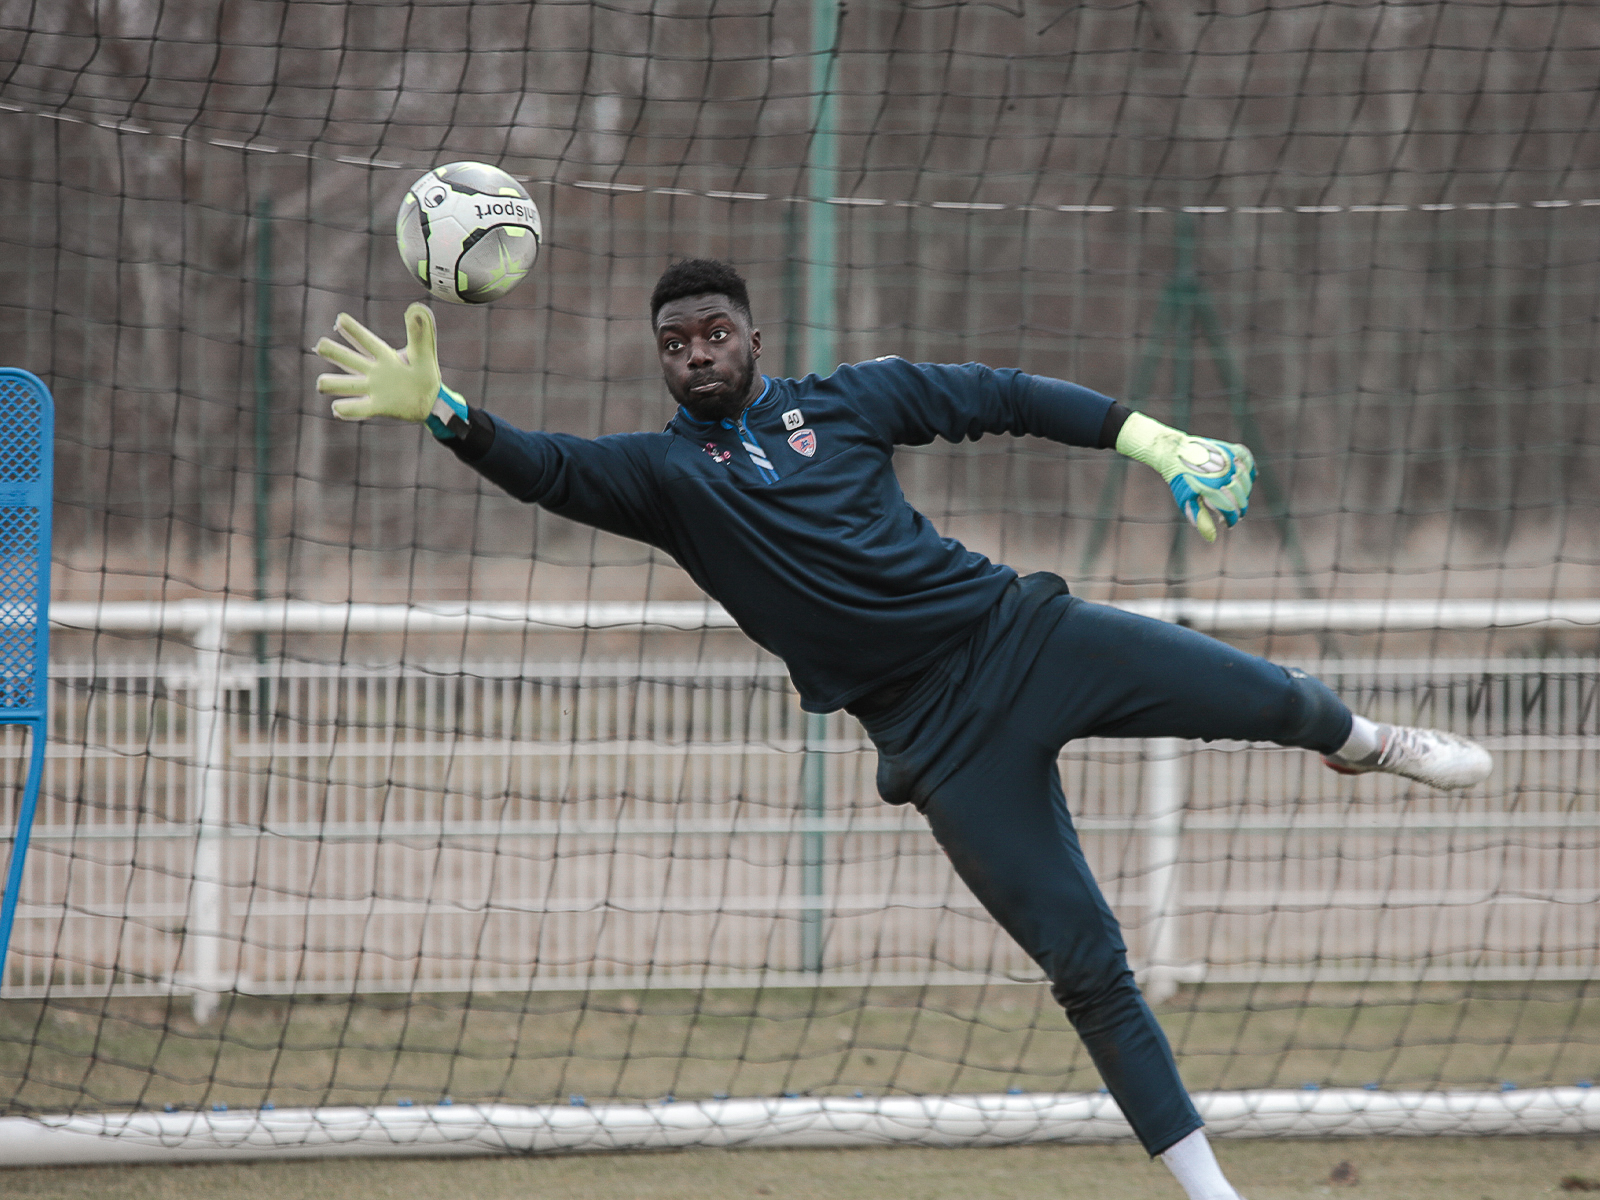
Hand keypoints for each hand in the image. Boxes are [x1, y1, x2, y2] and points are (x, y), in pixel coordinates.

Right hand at [315, 302, 445, 422]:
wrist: (431, 401)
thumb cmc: (425, 374)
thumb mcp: (424, 353)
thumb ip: (420, 334)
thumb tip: (417, 309)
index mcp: (385, 356)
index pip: (367, 341)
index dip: (355, 331)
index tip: (341, 319)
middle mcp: (374, 371)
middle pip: (350, 360)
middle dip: (334, 352)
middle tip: (320, 345)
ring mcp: (374, 390)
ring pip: (347, 385)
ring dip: (333, 384)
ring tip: (320, 383)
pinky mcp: (378, 407)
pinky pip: (359, 409)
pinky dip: (347, 409)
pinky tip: (337, 409)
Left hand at [1116, 411, 1255, 541]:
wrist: (1174, 453)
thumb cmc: (1180, 480)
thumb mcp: (1187, 501)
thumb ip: (1201, 518)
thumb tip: (1212, 538)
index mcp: (1211, 489)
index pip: (1230, 510)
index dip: (1231, 520)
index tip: (1229, 524)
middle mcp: (1222, 475)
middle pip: (1241, 497)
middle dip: (1240, 509)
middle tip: (1236, 513)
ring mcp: (1228, 460)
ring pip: (1246, 480)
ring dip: (1245, 492)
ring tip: (1239, 499)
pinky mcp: (1230, 449)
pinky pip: (1247, 459)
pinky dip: (1250, 469)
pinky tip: (1248, 477)